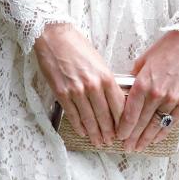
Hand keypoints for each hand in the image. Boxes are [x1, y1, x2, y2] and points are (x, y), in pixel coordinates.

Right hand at [34, 22, 125, 149]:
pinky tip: (83, 132)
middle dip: (109, 132)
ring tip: (98, 142)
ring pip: (89, 119)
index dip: (122, 122)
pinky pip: (73, 115)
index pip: (119, 107)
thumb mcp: (99, 62)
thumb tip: (113, 100)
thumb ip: (107, 81)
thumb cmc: (78, 47)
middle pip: (105, 116)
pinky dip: (79, 126)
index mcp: (106, 77)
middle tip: (110, 142)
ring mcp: (76, 91)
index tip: (123, 130)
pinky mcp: (62, 93)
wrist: (54, 37)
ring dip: (95, 133)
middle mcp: (93, 86)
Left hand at [116, 29, 178, 152]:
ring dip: (146, 139)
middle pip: (141, 123)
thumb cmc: (166, 49)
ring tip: (139, 147)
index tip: (119, 136)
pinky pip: (172, 121)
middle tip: (127, 147)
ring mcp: (172, 99)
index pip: (130, 114)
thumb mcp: (142, 62)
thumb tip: (125, 93)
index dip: (123, 129)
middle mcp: (157, 94)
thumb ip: (134, 80)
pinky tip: (156, 139)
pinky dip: (163, 132)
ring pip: (156, 125)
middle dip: (132, 138)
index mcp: (143, 84)